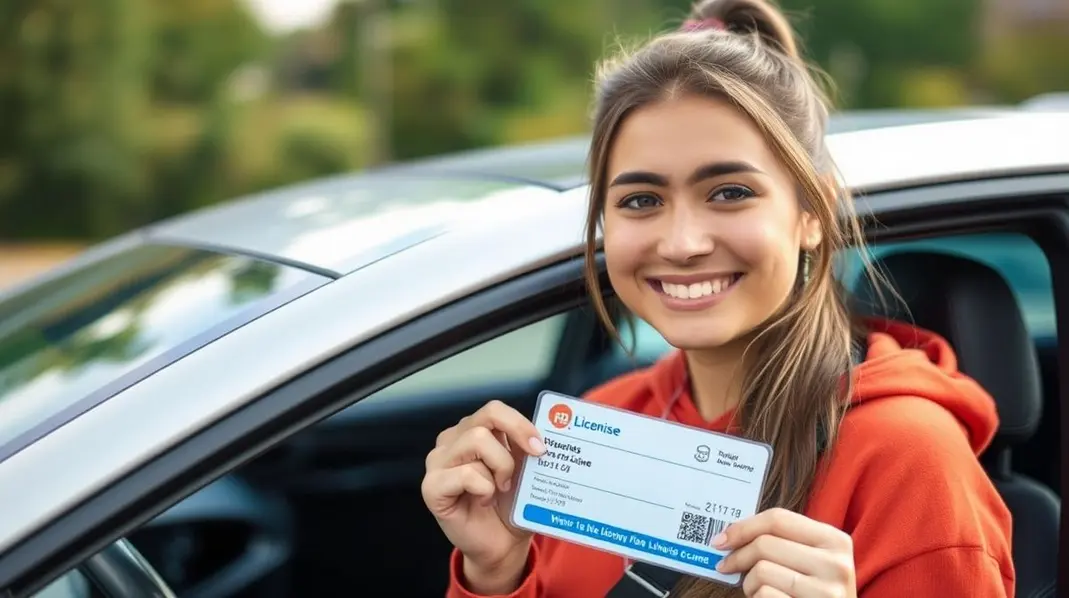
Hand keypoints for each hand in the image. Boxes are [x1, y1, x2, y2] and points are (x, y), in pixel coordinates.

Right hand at [421, 400, 546, 592]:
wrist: (502, 544)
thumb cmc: (511, 505)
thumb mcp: (524, 470)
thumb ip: (527, 447)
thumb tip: (549, 430)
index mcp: (472, 431)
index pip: (493, 410)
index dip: (519, 423)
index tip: (540, 447)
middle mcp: (451, 441)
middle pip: (484, 421)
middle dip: (511, 446)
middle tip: (523, 471)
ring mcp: (438, 462)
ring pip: (475, 441)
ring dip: (499, 468)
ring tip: (500, 488)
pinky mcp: (432, 486)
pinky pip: (465, 474)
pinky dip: (484, 488)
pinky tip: (484, 501)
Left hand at [714, 508, 856, 597]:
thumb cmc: (817, 591)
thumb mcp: (812, 560)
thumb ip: (782, 541)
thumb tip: (730, 534)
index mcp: (835, 540)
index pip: (778, 519)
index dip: (743, 527)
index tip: (721, 539)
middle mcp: (836, 564)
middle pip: (765, 544)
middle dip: (738, 556)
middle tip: (726, 565)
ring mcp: (826, 592)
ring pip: (761, 570)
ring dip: (748, 582)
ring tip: (754, 589)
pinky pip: (765, 594)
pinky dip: (756, 597)